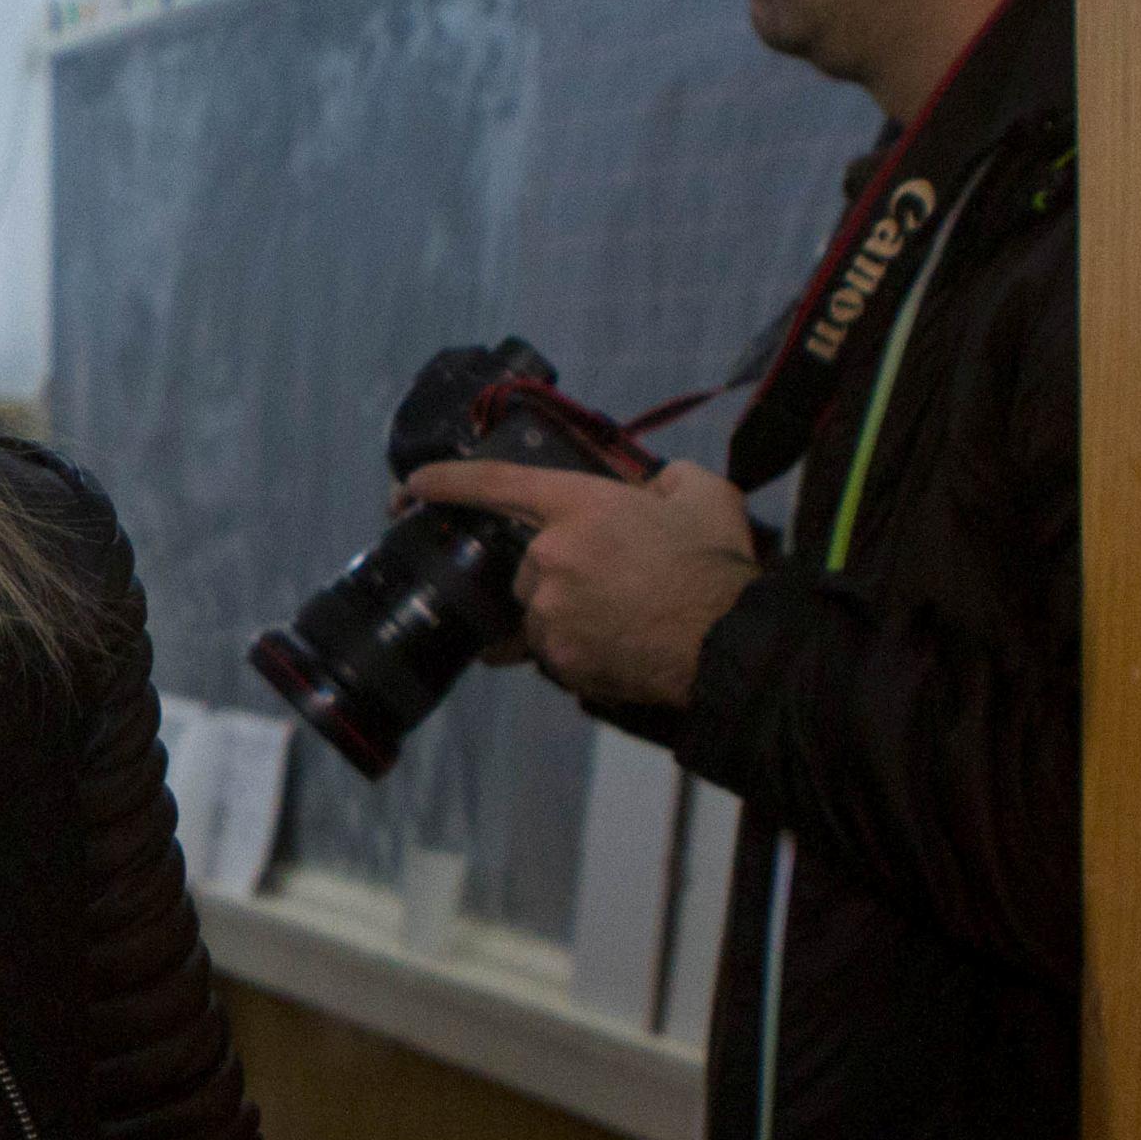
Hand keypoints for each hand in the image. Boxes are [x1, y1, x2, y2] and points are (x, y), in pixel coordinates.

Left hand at [398, 459, 759, 708]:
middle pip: (527, 563)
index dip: (446, 481)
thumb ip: (667, 479)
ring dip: (568, 610)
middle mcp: (549, 558)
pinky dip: (578, 647)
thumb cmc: (716, 565)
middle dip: (561, 570)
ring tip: (623, 615)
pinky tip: (619, 644)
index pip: (494, 484)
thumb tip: (653, 488)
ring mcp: (549, 613)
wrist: (728, 645)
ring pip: (539, 609)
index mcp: (578, 507)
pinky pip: (554, 650)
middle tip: (615, 579)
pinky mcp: (559, 660)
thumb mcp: (704, 494)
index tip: (411, 484)